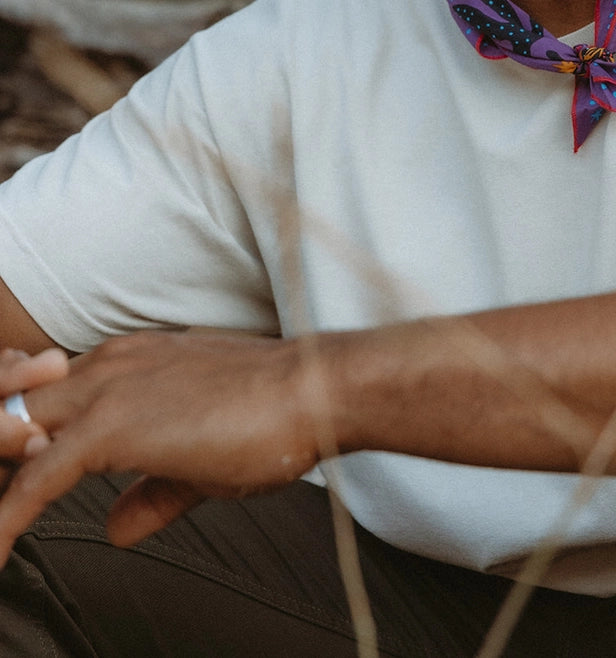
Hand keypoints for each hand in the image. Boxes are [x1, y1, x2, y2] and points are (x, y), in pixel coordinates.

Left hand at [0, 331, 328, 565]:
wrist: (310, 393)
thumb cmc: (272, 415)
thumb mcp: (199, 461)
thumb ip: (152, 491)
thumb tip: (118, 527)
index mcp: (127, 362)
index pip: (46, 395)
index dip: (22, 438)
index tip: (15, 474)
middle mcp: (108, 366)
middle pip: (14, 403)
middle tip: (1, 490)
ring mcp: (105, 392)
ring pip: (10, 428)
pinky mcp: (109, 428)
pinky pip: (34, 478)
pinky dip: (7, 518)